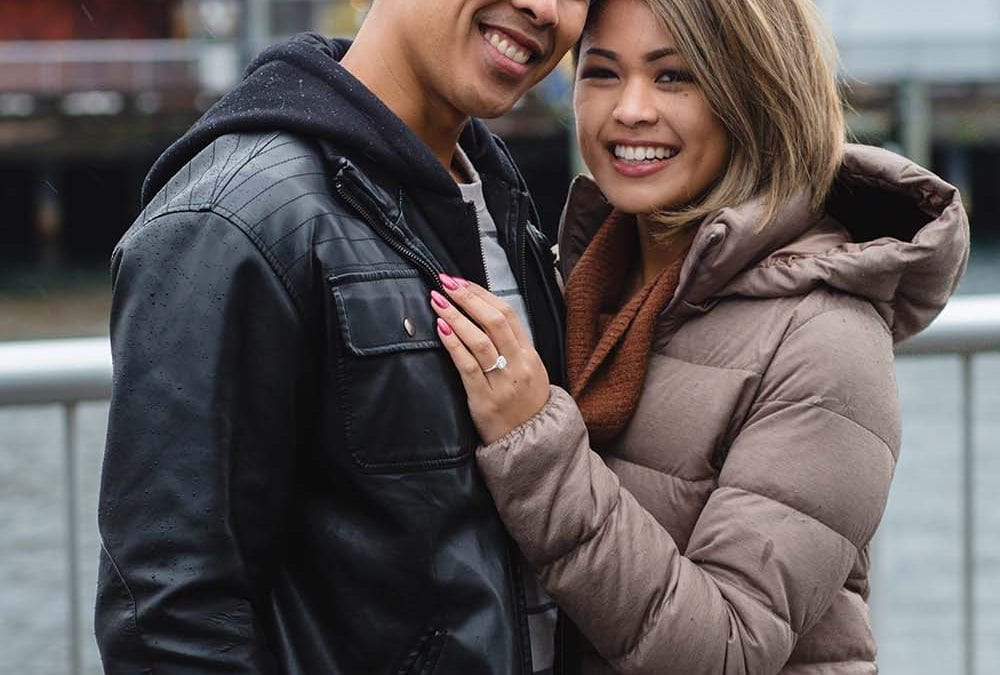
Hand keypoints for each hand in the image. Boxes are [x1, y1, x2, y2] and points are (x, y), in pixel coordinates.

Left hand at [430, 274, 550, 443]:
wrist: (531, 443)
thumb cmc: (524, 403)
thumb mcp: (528, 370)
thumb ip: (511, 344)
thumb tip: (482, 313)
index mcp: (529, 354)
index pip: (507, 314)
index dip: (482, 294)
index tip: (460, 281)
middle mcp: (518, 365)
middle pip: (494, 321)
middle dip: (467, 298)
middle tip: (445, 282)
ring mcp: (502, 382)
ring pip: (480, 340)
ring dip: (456, 316)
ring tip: (437, 300)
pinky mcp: (484, 399)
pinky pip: (468, 365)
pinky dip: (454, 343)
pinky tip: (441, 328)